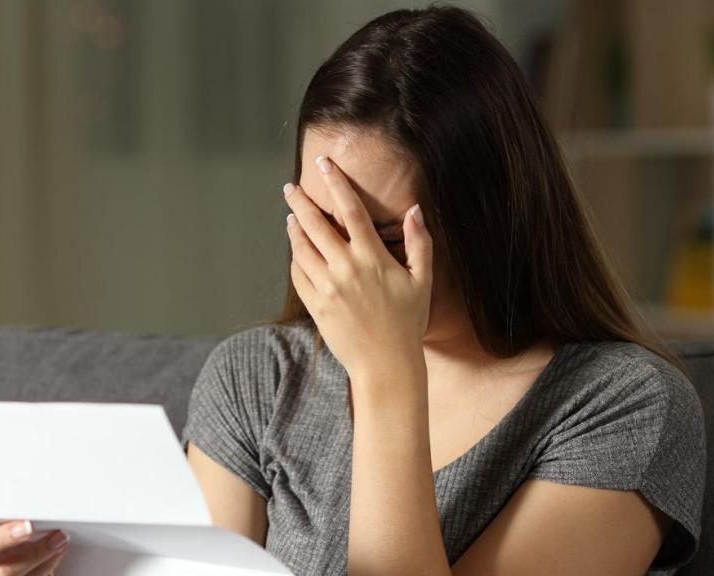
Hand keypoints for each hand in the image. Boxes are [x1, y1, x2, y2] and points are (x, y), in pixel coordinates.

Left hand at [283, 155, 432, 382]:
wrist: (385, 364)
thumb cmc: (407, 323)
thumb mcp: (422, 281)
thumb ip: (419, 243)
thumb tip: (415, 210)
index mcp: (372, 258)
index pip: (351, 210)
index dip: (336, 183)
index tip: (325, 164)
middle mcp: (346, 268)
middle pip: (315, 225)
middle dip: (300, 201)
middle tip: (291, 187)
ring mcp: (327, 287)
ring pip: (301, 248)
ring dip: (294, 229)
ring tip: (292, 217)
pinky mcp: (315, 305)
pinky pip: (298, 275)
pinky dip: (295, 259)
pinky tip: (297, 252)